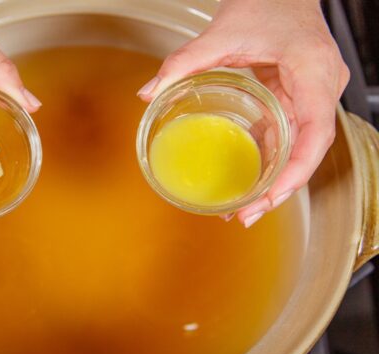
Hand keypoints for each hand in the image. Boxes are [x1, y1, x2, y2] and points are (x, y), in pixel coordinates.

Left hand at [137, 0, 347, 227]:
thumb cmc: (265, 3)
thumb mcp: (220, 33)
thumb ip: (183, 63)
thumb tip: (148, 92)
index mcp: (313, 72)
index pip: (315, 132)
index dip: (296, 170)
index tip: (272, 194)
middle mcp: (322, 86)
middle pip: (309, 148)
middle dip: (281, 186)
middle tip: (246, 215)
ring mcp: (314, 91)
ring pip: (301, 146)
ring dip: (275, 179)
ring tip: (244, 209)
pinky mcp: (300, 94)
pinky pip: (290, 133)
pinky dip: (271, 158)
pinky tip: (250, 180)